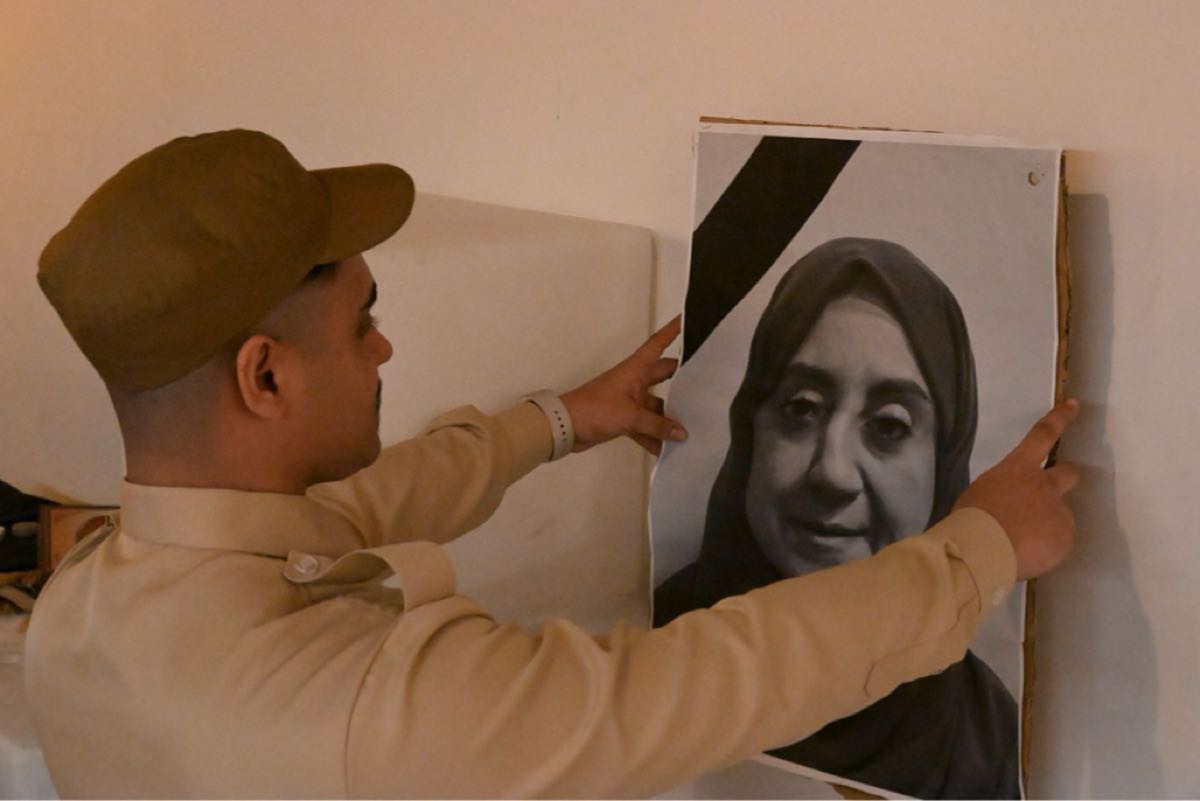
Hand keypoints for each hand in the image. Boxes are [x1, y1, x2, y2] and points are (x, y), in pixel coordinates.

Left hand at [560, 316, 687, 455]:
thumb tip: (683, 433)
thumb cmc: (598, 409)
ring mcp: (628, 401)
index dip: (672, 331)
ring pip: (656, 406)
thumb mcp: (630, 416)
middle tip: (708, 384)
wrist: (564, 426)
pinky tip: (668, 451)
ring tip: (695, 426)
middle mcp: (634, 381)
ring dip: (670, 417)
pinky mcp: (622, 419)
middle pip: (663, 376)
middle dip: (682, 381)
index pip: (657, 344)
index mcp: (635, 369)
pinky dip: (653, 437)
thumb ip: (658, 425)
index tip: (686, 318)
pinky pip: (644, 426)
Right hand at [953, 399, 1081, 580]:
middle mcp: (1044, 485)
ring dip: (1047, 526)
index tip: (1074, 405)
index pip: (1042, 435)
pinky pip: (1059, 543)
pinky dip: (1047, 550)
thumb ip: (1002, 493)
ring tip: (1025, 545)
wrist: (982, 549)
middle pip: (1068, 472)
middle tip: (1058, 489)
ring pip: (1060, 516)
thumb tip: (1009, 505)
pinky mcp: (1066, 538)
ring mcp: (1059, 511)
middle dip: (1067, 476)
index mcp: (1017, 469)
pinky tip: (1029, 557)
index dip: (1060, 418)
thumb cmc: (970, 519)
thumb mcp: (981, 494)